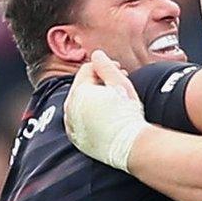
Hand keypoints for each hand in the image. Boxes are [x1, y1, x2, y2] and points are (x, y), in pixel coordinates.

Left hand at [64, 50, 148, 171]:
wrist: (132, 146)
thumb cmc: (128, 114)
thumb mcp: (121, 85)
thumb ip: (106, 67)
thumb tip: (96, 54)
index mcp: (79, 93)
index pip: (87, 70)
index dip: (105, 66)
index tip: (122, 70)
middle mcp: (70, 109)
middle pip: (82, 87)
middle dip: (99, 82)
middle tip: (120, 84)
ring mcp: (72, 125)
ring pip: (80, 104)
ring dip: (94, 99)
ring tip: (114, 101)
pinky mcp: (78, 139)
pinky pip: (80, 121)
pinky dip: (90, 116)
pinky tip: (107, 116)